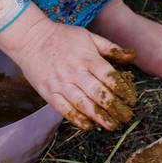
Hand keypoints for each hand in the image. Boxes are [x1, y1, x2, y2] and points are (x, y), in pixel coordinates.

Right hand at [0, 4, 135, 130]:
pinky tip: (88, 126)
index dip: (122, 90)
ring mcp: (60, 83)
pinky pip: (64, 109)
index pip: (108, 77)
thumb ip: (110, 48)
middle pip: (98, 93)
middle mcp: (75, 72)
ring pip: (82, 103)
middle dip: (114, 107)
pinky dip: (76, 118)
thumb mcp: (89, 36)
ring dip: (99, 116)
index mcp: (87, 58)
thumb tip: (131, 56)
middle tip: (126, 117)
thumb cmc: (62, 37)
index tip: (131, 101)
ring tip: (111, 126)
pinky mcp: (48, 92)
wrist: (30, 37)